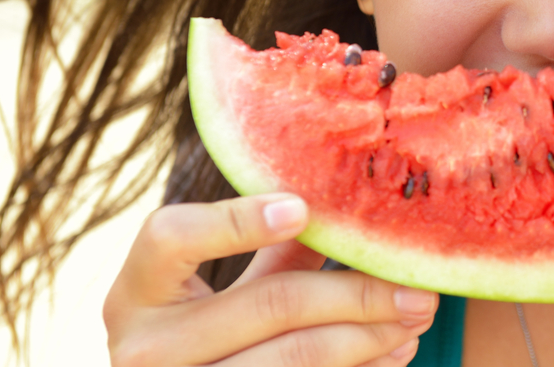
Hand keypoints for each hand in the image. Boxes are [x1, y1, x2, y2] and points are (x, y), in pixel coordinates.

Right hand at [104, 193, 436, 365]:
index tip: (303, 207)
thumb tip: (347, 201)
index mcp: (135, 293)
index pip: (171, 238)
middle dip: (356, 290)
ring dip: (371, 335)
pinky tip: (394, 352)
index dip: (237, 220)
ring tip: (417, 315)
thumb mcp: (220, 293)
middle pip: (270, 301)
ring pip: (297, 354)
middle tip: (418, 284)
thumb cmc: (204, 336)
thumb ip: (269, 252)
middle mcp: (145, 349)